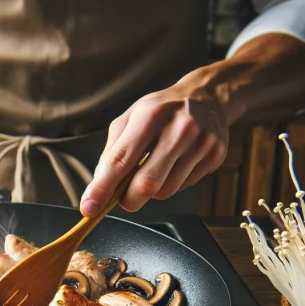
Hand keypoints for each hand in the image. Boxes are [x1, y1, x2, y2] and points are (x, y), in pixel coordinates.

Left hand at [80, 77, 229, 215]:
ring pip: (165, 191)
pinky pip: (184, 187)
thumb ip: (113, 152)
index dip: (102, 188)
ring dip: (151, 191)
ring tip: (154, 169)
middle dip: (128, 200)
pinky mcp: (215, 155)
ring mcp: (201, 142)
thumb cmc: (161, 110)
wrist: (207, 97)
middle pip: (146, 183)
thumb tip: (98, 187)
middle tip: (123, 198)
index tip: (89, 208)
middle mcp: (179, 127)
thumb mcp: (131, 119)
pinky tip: (174, 165)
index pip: (120, 160)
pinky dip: (171, 184)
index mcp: (151, 114)